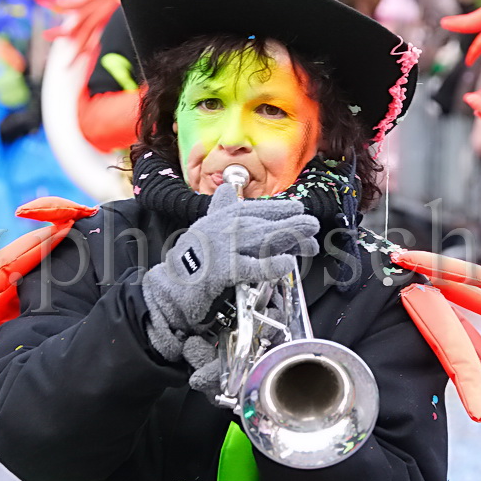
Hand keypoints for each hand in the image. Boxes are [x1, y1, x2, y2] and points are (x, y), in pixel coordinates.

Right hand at [142, 182, 319, 362]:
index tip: (298, 209)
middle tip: (312, 226)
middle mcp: (219, 228)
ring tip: (310, 241)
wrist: (168, 291)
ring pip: (260, 240)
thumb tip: (226, 189)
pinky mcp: (220, 271)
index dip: (278, 208)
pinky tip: (287, 263)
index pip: (253, 209)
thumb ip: (218, 210)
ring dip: (288, 238)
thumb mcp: (204, 230)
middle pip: (262, 223)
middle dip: (290, 223)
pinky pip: (250, 266)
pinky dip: (270, 264)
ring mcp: (219, 249)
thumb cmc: (189, 263)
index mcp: (217, 217)